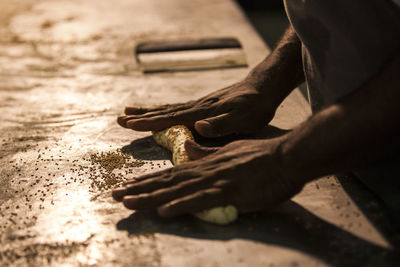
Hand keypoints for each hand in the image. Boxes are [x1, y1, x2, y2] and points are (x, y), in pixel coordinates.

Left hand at [112, 138, 304, 216]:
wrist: (284, 156)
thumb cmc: (259, 158)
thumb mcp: (228, 152)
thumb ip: (206, 152)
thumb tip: (187, 147)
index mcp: (204, 164)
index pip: (170, 173)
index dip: (147, 181)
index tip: (127, 187)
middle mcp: (204, 171)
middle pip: (166, 181)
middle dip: (138, 189)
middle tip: (113, 196)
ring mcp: (215, 180)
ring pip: (176, 189)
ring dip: (150, 196)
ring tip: (127, 202)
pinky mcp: (228, 191)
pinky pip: (201, 200)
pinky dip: (181, 205)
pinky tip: (163, 211)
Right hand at [117, 80, 278, 137]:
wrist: (263, 87)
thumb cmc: (255, 107)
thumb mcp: (244, 120)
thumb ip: (221, 124)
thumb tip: (198, 128)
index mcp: (202, 113)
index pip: (171, 119)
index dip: (149, 123)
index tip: (130, 126)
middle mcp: (196, 107)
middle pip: (164, 112)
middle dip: (141, 117)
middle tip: (119, 120)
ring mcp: (199, 105)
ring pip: (168, 109)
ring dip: (148, 112)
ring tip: (129, 113)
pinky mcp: (204, 105)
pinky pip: (177, 108)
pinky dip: (163, 110)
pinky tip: (159, 111)